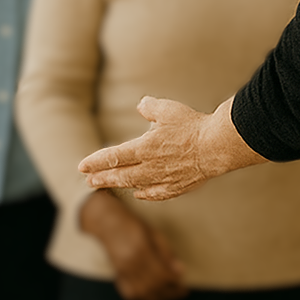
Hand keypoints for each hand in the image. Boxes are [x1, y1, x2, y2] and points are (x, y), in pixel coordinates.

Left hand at [79, 95, 265, 200]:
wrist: (217, 146)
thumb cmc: (193, 125)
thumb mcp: (168, 109)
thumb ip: (150, 107)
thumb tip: (141, 104)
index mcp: (144, 148)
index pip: (113, 156)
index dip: (96, 162)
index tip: (81, 167)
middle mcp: (149, 167)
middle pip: (120, 175)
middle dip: (102, 178)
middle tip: (89, 182)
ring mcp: (163, 179)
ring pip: (135, 185)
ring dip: (119, 185)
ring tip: (108, 186)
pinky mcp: (178, 186)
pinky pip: (155, 193)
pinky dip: (144, 194)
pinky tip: (139, 194)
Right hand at [79, 190, 186, 299]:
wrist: (109, 226)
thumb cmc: (134, 226)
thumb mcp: (156, 234)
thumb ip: (168, 254)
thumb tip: (180, 272)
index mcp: (141, 250)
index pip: (160, 274)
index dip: (174, 284)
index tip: (185, 288)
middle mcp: (130, 264)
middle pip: (152, 287)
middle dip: (169, 294)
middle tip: (181, 293)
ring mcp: (121, 272)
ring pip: (141, 294)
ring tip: (170, 297)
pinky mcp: (117, 276)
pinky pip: (129, 295)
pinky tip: (153, 298)